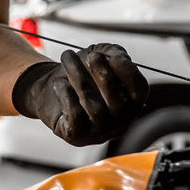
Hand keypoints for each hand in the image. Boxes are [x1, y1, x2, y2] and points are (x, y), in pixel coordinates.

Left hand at [11, 44, 149, 145]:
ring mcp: (99, 132)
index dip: (128, 73)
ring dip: (80, 78)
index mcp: (132, 102)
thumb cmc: (84, 71)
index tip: (112, 57)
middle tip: (90, 56)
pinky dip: (66, 95)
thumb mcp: (102, 55)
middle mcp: (120, 121)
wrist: (50, 89)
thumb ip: (115, 53)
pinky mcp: (77, 136)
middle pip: (118, 102)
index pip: (139, 91)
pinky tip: (59, 83)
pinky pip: (75, 116)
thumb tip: (119, 59)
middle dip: (104, 75)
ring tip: (68, 58)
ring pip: (94, 108)